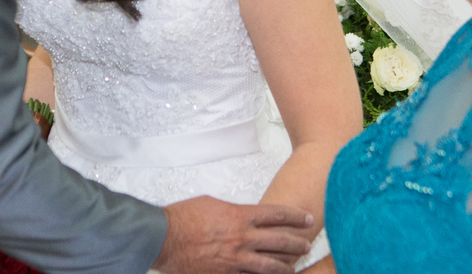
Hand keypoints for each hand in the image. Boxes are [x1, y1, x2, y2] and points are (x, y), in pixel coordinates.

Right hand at [154, 196, 312, 273]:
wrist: (164, 238)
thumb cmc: (184, 217)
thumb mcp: (212, 204)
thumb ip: (233, 211)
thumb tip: (243, 216)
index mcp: (240, 216)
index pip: (276, 215)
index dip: (295, 217)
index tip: (307, 218)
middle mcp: (242, 238)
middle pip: (279, 241)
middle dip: (297, 243)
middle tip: (307, 244)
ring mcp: (235, 260)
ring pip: (270, 266)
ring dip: (286, 266)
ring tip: (294, 267)